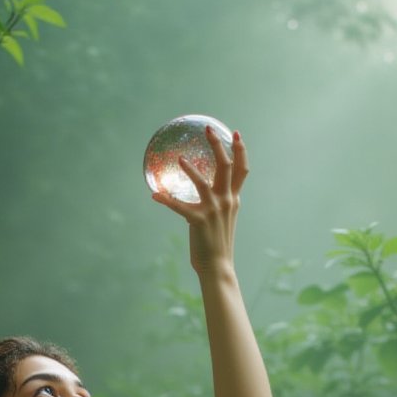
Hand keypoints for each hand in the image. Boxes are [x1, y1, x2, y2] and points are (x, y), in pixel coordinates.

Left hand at [152, 126, 248, 276]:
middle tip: (209, 129)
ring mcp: (213, 210)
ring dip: (190, 169)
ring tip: (179, 158)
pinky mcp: (198, 220)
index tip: (236, 134)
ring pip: (202, 182)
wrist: (218, 267)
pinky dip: (165, 200)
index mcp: (233, 199)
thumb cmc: (217, 244)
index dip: (240, 150)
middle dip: (218, 145)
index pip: (241, 170)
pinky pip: (179, 206)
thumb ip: (217, 204)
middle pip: (226, 166)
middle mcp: (226, 201)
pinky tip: (155, 195)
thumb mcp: (223, 220)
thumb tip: (203, 195)